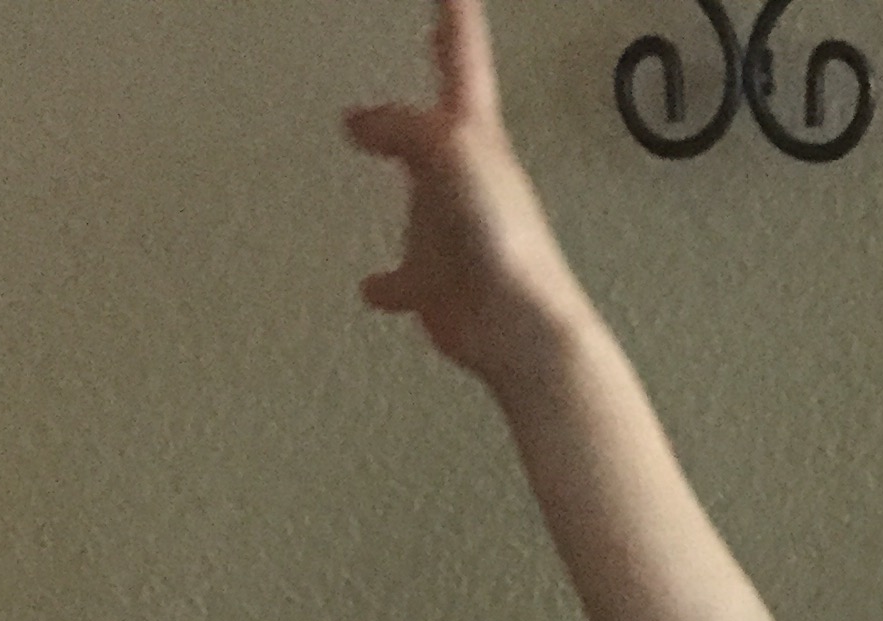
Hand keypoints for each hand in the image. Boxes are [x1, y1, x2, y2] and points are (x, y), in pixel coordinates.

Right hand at [346, 0, 573, 377]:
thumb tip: (360, 122)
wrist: (522, 328)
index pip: (464, 59)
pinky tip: (370, 287)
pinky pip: (404, 280)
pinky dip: (387, 281)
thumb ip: (404, 126)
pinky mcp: (438, 286)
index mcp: (475, 138)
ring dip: (404, 174)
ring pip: (421, 194)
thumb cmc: (503, 238)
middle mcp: (465, 179)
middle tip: (434, 43)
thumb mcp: (452, 151)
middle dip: (438, 81)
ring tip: (370, 150)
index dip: (457, 18)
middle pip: (443, 121)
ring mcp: (451, 231)